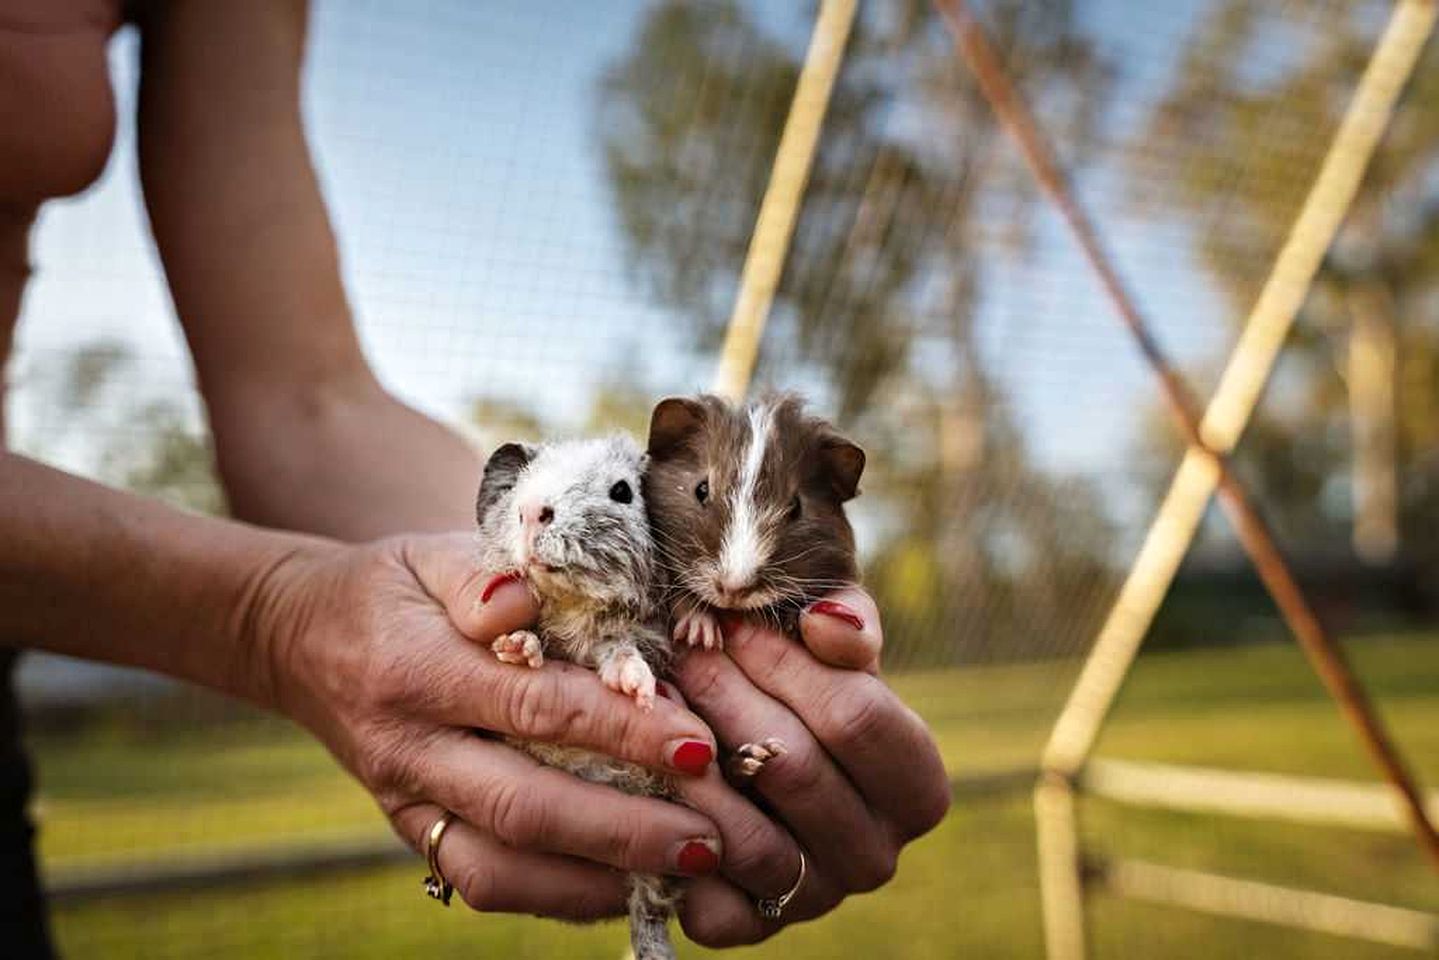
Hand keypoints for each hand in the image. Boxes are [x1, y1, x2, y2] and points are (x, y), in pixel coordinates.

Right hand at [249, 533, 725, 918]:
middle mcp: (409, 750)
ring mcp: (407, 802)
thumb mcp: (430, 553)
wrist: (300, 638)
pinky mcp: (413, 832)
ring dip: (598, 878)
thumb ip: (482, 574)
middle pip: (525, 806)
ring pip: (502, 865)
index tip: (698, 744)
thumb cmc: (393, 588)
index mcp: (418, 671)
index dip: (622, 730)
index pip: (535, 707)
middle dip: (625, 828)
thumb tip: (524, 599)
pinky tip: (625, 884)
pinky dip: (558, 895)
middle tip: (710, 835)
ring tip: (682, 870)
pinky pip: (484, 880)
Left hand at [670, 588, 950, 945]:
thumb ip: (849, 626)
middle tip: (683, 648)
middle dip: (726, 694)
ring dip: (688, 755)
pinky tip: (647, 773)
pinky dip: (671, 835)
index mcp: (918, 789)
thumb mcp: (834, 644)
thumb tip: (825, 624)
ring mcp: (817, 899)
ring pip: (746, 832)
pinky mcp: (752, 927)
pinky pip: (706, 894)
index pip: (856, 718)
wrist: (750, 752)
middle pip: (794, 767)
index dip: (786, 663)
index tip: (732, 622)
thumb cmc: (800, 686)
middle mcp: (878, 857)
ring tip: (657, 695)